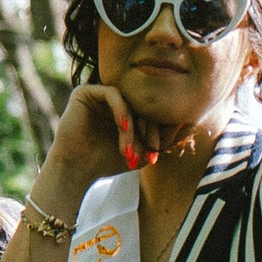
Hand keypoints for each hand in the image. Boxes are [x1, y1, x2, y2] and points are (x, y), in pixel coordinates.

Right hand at [43, 77, 161, 191]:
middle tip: (147, 152)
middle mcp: (113, 101)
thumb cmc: (105, 162)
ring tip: (128, 150)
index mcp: (126, 111)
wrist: (76, 170)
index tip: (156, 154)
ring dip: (133, 127)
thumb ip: (158, 140)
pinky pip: (112, 93)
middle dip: (146, 131)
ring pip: (128, 102)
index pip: (149, 113)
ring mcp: (99, 95)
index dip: (157, 132)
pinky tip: (123, 126)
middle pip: (141, 107)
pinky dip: (121, 110)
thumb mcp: (139, 152)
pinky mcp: (85, 91)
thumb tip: (186, 124)